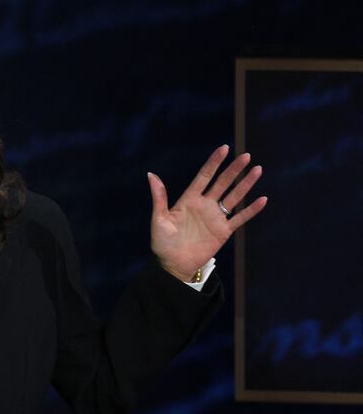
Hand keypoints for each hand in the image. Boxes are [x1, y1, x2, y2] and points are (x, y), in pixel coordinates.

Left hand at [147, 145, 267, 281]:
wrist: (173, 264)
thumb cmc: (162, 242)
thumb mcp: (159, 219)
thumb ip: (159, 197)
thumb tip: (151, 174)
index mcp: (189, 199)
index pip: (204, 176)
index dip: (214, 163)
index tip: (224, 148)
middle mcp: (204, 205)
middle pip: (222, 183)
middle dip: (233, 169)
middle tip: (246, 156)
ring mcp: (215, 217)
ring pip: (234, 197)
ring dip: (245, 184)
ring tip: (257, 170)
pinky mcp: (223, 231)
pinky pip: (240, 218)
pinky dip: (251, 210)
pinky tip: (262, 199)